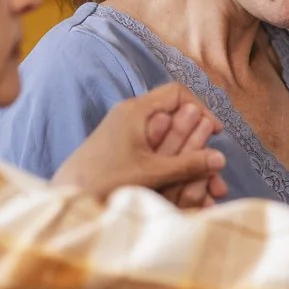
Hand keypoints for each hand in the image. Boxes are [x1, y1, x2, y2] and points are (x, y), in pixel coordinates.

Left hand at [53, 83, 228, 205]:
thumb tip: (221, 158)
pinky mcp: (122, 147)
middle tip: (213, 162)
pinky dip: (171, 162)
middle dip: (198, 139)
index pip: (177, 92)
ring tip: (203, 182)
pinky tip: (182, 186)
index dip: (201, 108)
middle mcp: (130, 115)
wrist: (67, 196)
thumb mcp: (151, 172)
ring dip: (187, 155)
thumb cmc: (104, 180)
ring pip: (166, 135)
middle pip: (174, 114)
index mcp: (135, 111)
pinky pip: (154, 148)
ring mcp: (124, 130)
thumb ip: (188, 164)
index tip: (215, 132)